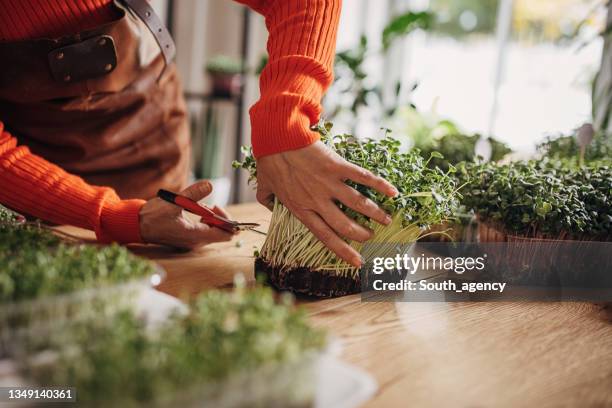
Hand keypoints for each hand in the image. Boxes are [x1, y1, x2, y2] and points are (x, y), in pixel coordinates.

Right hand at [139, 181, 234, 248]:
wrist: (137, 225)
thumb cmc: (153, 216)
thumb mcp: (174, 202)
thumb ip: (193, 194)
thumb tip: (210, 185)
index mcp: (195, 236)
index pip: (225, 235)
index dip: (228, 221)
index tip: (217, 207)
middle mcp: (196, 242)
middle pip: (222, 233)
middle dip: (220, 217)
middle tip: (210, 205)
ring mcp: (192, 242)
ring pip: (213, 231)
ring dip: (212, 218)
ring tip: (201, 206)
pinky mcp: (188, 239)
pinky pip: (205, 231)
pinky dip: (205, 220)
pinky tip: (196, 211)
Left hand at [256, 141, 397, 266]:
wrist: (277, 137)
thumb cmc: (270, 160)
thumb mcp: (264, 186)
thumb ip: (267, 200)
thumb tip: (268, 206)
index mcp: (301, 209)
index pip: (326, 237)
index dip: (343, 251)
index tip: (358, 262)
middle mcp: (317, 201)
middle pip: (345, 225)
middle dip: (362, 235)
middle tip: (372, 236)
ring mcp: (329, 184)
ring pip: (358, 204)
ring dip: (375, 214)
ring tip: (387, 219)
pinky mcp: (337, 166)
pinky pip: (362, 177)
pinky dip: (380, 184)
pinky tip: (393, 192)